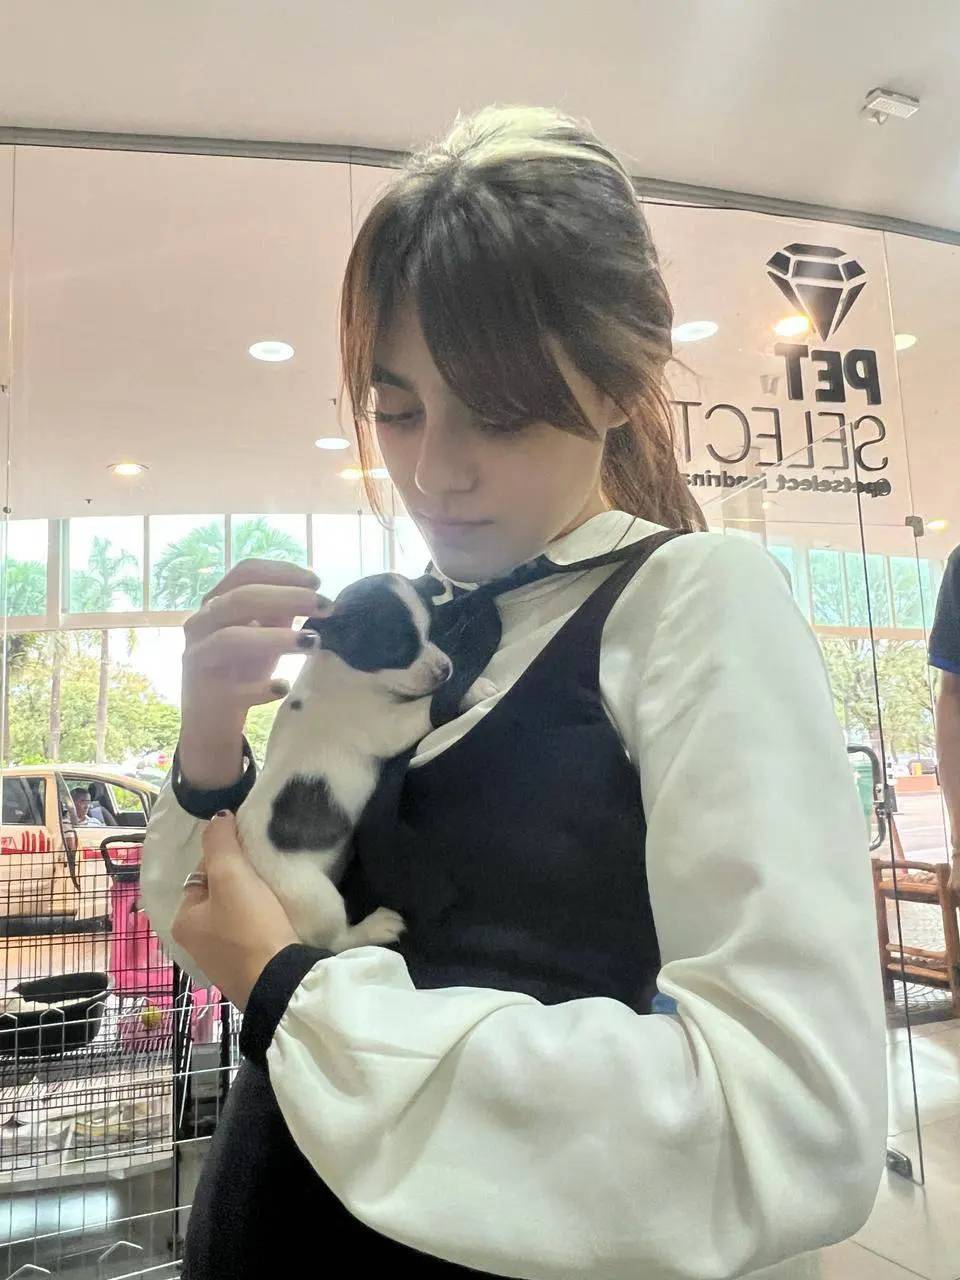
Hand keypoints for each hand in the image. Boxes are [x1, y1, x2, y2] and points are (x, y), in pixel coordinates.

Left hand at [171, 811, 299, 1009]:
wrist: (280, 981)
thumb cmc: (249, 927)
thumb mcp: (232, 876)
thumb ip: (220, 842)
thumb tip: (217, 816)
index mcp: (183, 920)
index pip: (201, 873)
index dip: (226, 857)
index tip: (251, 854)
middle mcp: (194, 942)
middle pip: (219, 893)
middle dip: (240, 880)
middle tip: (266, 872)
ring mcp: (220, 959)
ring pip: (236, 914)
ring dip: (253, 901)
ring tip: (275, 891)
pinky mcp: (245, 968)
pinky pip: (250, 933)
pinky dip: (262, 922)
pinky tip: (278, 917)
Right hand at [179, 559, 331, 787]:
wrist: (210, 722)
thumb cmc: (240, 670)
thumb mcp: (261, 634)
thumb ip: (279, 611)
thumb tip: (312, 590)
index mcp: (215, 602)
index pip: (244, 572)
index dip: (281, 572)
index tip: (317, 582)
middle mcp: (200, 624)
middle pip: (240, 599)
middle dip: (288, 598)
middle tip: (326, 606)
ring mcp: (198, 659)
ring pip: (230, 638)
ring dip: (275, 638)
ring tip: (312, 642)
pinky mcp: (206, 695)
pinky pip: (233, 689)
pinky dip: (260, 688)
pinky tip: (283, 687)